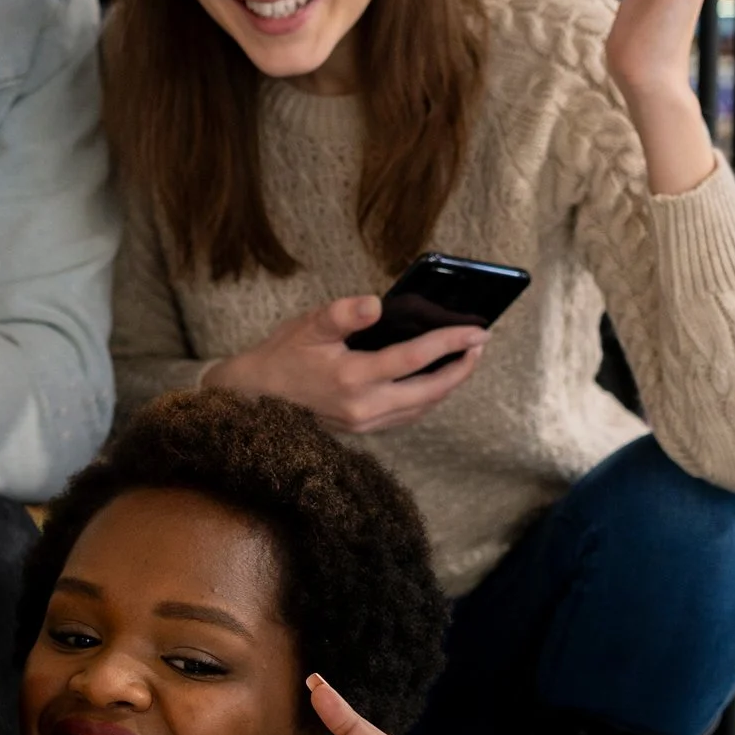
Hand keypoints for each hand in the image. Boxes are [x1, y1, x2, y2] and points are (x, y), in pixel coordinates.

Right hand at [206, 296, 485, 435]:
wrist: (254, 398)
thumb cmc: (282, 356)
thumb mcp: (308, 326)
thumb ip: (343, 314)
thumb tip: (376, 304)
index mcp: (352, 378)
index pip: (415, 358)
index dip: (450, 342)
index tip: (477, 330)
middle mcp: (363, 407)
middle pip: (429, 392)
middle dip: (460, 369)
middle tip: (480, 345)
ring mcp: (364, 423)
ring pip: (421, 408)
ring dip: (448, 386)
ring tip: (465, 360)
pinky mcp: (362, 429)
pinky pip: (407, 415)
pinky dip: (427, 398)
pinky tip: (435, 380)